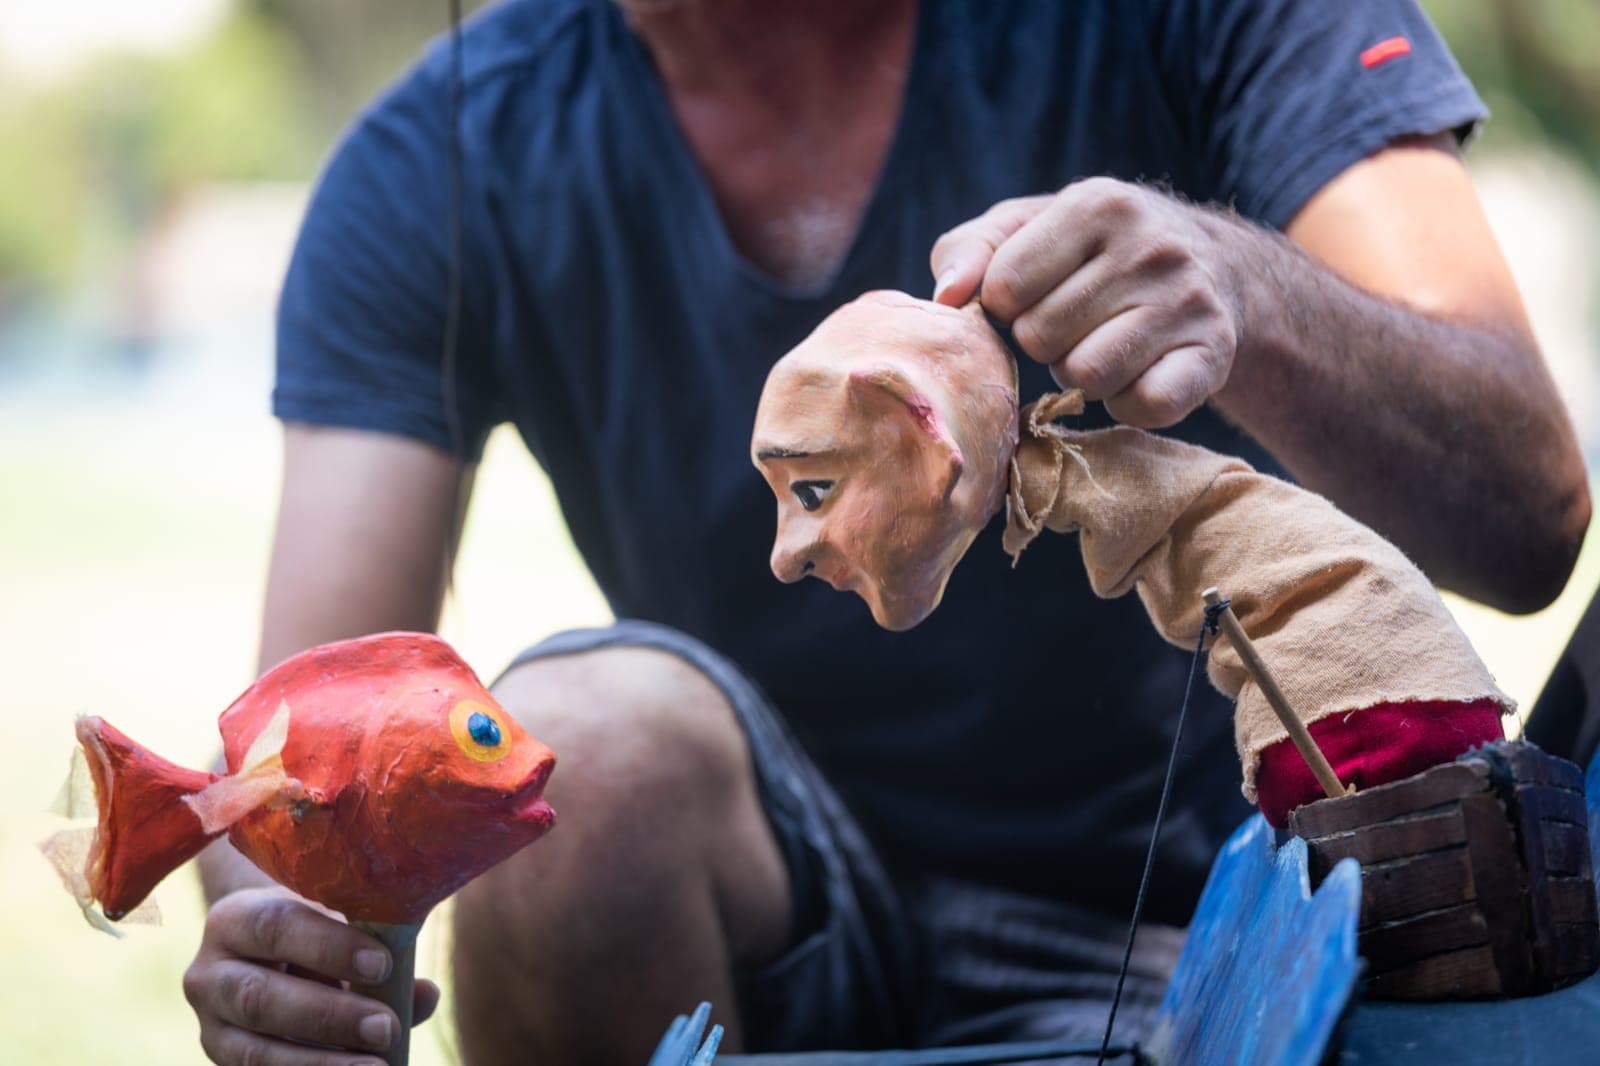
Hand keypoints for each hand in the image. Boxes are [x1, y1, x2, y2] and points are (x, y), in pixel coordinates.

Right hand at [183, 887, 440, 1064]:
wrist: (264, 955)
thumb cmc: (315, 933)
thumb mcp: (339, 927)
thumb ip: (380, 953)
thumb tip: (425, 995)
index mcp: (235, 919)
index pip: (275, 927)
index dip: (328, 947)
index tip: (383, 964)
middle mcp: (208, 974)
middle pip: (260, 998)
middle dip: (328, 1015)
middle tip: (386, 1027)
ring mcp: (209, 1027)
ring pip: (255, 1052)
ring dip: (320, 1063)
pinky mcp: (222, 1062)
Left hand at [930, 178, 1243, 428]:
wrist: (1216, 266)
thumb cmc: (1094, 250)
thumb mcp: (1028, 226)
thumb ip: (971, 249)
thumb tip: (946, 294)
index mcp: (1098, 203)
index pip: (1005, 285)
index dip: (1006, 303)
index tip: (1035, 293)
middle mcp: (1152, 247)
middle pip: (1040, 336)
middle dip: (1044, 339)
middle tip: (1076, 321)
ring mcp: (1189, 302)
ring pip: (1087, 376)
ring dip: (1082, 372)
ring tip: (1104, 343)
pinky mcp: (1212, 355)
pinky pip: (1144, 406)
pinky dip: (1129, 402)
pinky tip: (1139, 372)